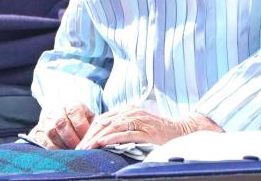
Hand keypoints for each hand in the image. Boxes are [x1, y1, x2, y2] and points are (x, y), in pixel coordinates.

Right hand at [29, 103, 95, 149]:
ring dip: (63, 145)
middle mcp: (56, 110)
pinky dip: (54, 149)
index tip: (88, 140)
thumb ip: (94, 125)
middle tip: (80, 149)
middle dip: (72, 139)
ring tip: (72, 152)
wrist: (63, 117)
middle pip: (61, 123)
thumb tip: (101, 137)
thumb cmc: (81, 121)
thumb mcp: (89, 119)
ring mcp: (45, 120)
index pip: (75, 112)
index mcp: (71, 104)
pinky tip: (62, 154)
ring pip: (52, 132)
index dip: (82, 128)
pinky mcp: (37, 131)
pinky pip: (43, 141)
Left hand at [76, 107, 221, 148]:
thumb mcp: (138, 127)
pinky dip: (112, 137)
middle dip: (90, 136)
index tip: (80, 145)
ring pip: (112, 127)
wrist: (182, 131)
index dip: (90, 132)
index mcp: (127, 111)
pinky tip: (102, 143)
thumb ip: (123, 129)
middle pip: (104, 122)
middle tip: (79, 149)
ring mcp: (139, 120)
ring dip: (97, 137)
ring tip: (86, 147)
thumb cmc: (159, 132)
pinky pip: (126, 133)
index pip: (102, 119)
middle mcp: (131, 112)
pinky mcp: (146, 130)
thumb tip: (104, 138)